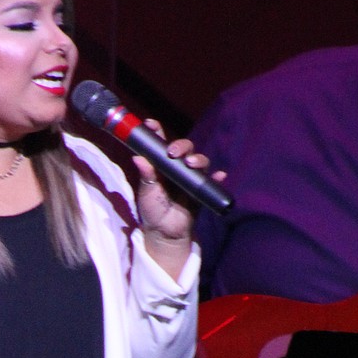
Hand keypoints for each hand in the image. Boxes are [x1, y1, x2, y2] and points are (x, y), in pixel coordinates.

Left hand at [132, 120, 224, 266]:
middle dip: (181, 145)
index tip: (151, 125)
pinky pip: (212, 181)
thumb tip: (138, 157)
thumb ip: (146, 175)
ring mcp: (191, 177)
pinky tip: (219, 175)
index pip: (160, 143)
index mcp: (161, 164)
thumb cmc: (153, 210)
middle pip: (185, 148)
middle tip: (173, 152)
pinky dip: (217, 177)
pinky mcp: (201, 190)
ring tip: (191, 164)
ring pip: (200, 161)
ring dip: (198, 159)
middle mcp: (178, 167)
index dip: (157, 131)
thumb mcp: (146, 192)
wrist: (164, 233)